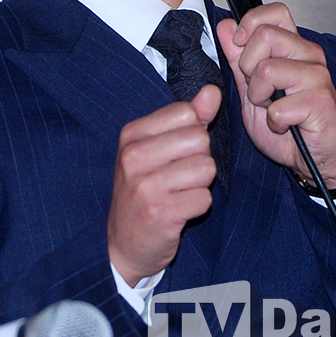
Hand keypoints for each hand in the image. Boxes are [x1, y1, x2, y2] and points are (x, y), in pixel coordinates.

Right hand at [107, 85, 220, 286]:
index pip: (186, 112)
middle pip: (199, 139)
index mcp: (132, 134)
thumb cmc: (145, 189)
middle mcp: (133, 156)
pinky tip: (178, 211)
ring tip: (178, 193)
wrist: (123, 244)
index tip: (175, 152)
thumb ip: (189, 118)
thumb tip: (213, 92)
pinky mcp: (160, 213)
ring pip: (206, 168)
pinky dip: (197, 207)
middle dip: (199, 159)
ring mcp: (145, 185)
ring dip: (200, 185)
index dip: (192, 133)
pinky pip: (204, 199)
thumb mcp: (158, 148)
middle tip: (178, 177)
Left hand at [217, 3, 335, 188]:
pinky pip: (277, 107)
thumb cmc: (290, 125)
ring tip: (271, 108)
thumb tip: (225, 26)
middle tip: (259, 89)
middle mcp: (309, 55)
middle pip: (266, 35)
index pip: (275, 12)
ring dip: (259, 97)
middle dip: (248, 66)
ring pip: (267, 69)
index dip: (251, 22)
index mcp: (294, 47)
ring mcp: (317, 77)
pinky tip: (285, 125)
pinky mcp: (320, 102)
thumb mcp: (253, 89)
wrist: (317, 160)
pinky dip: (273, 122)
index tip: (240, 43)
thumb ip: (238, 57)